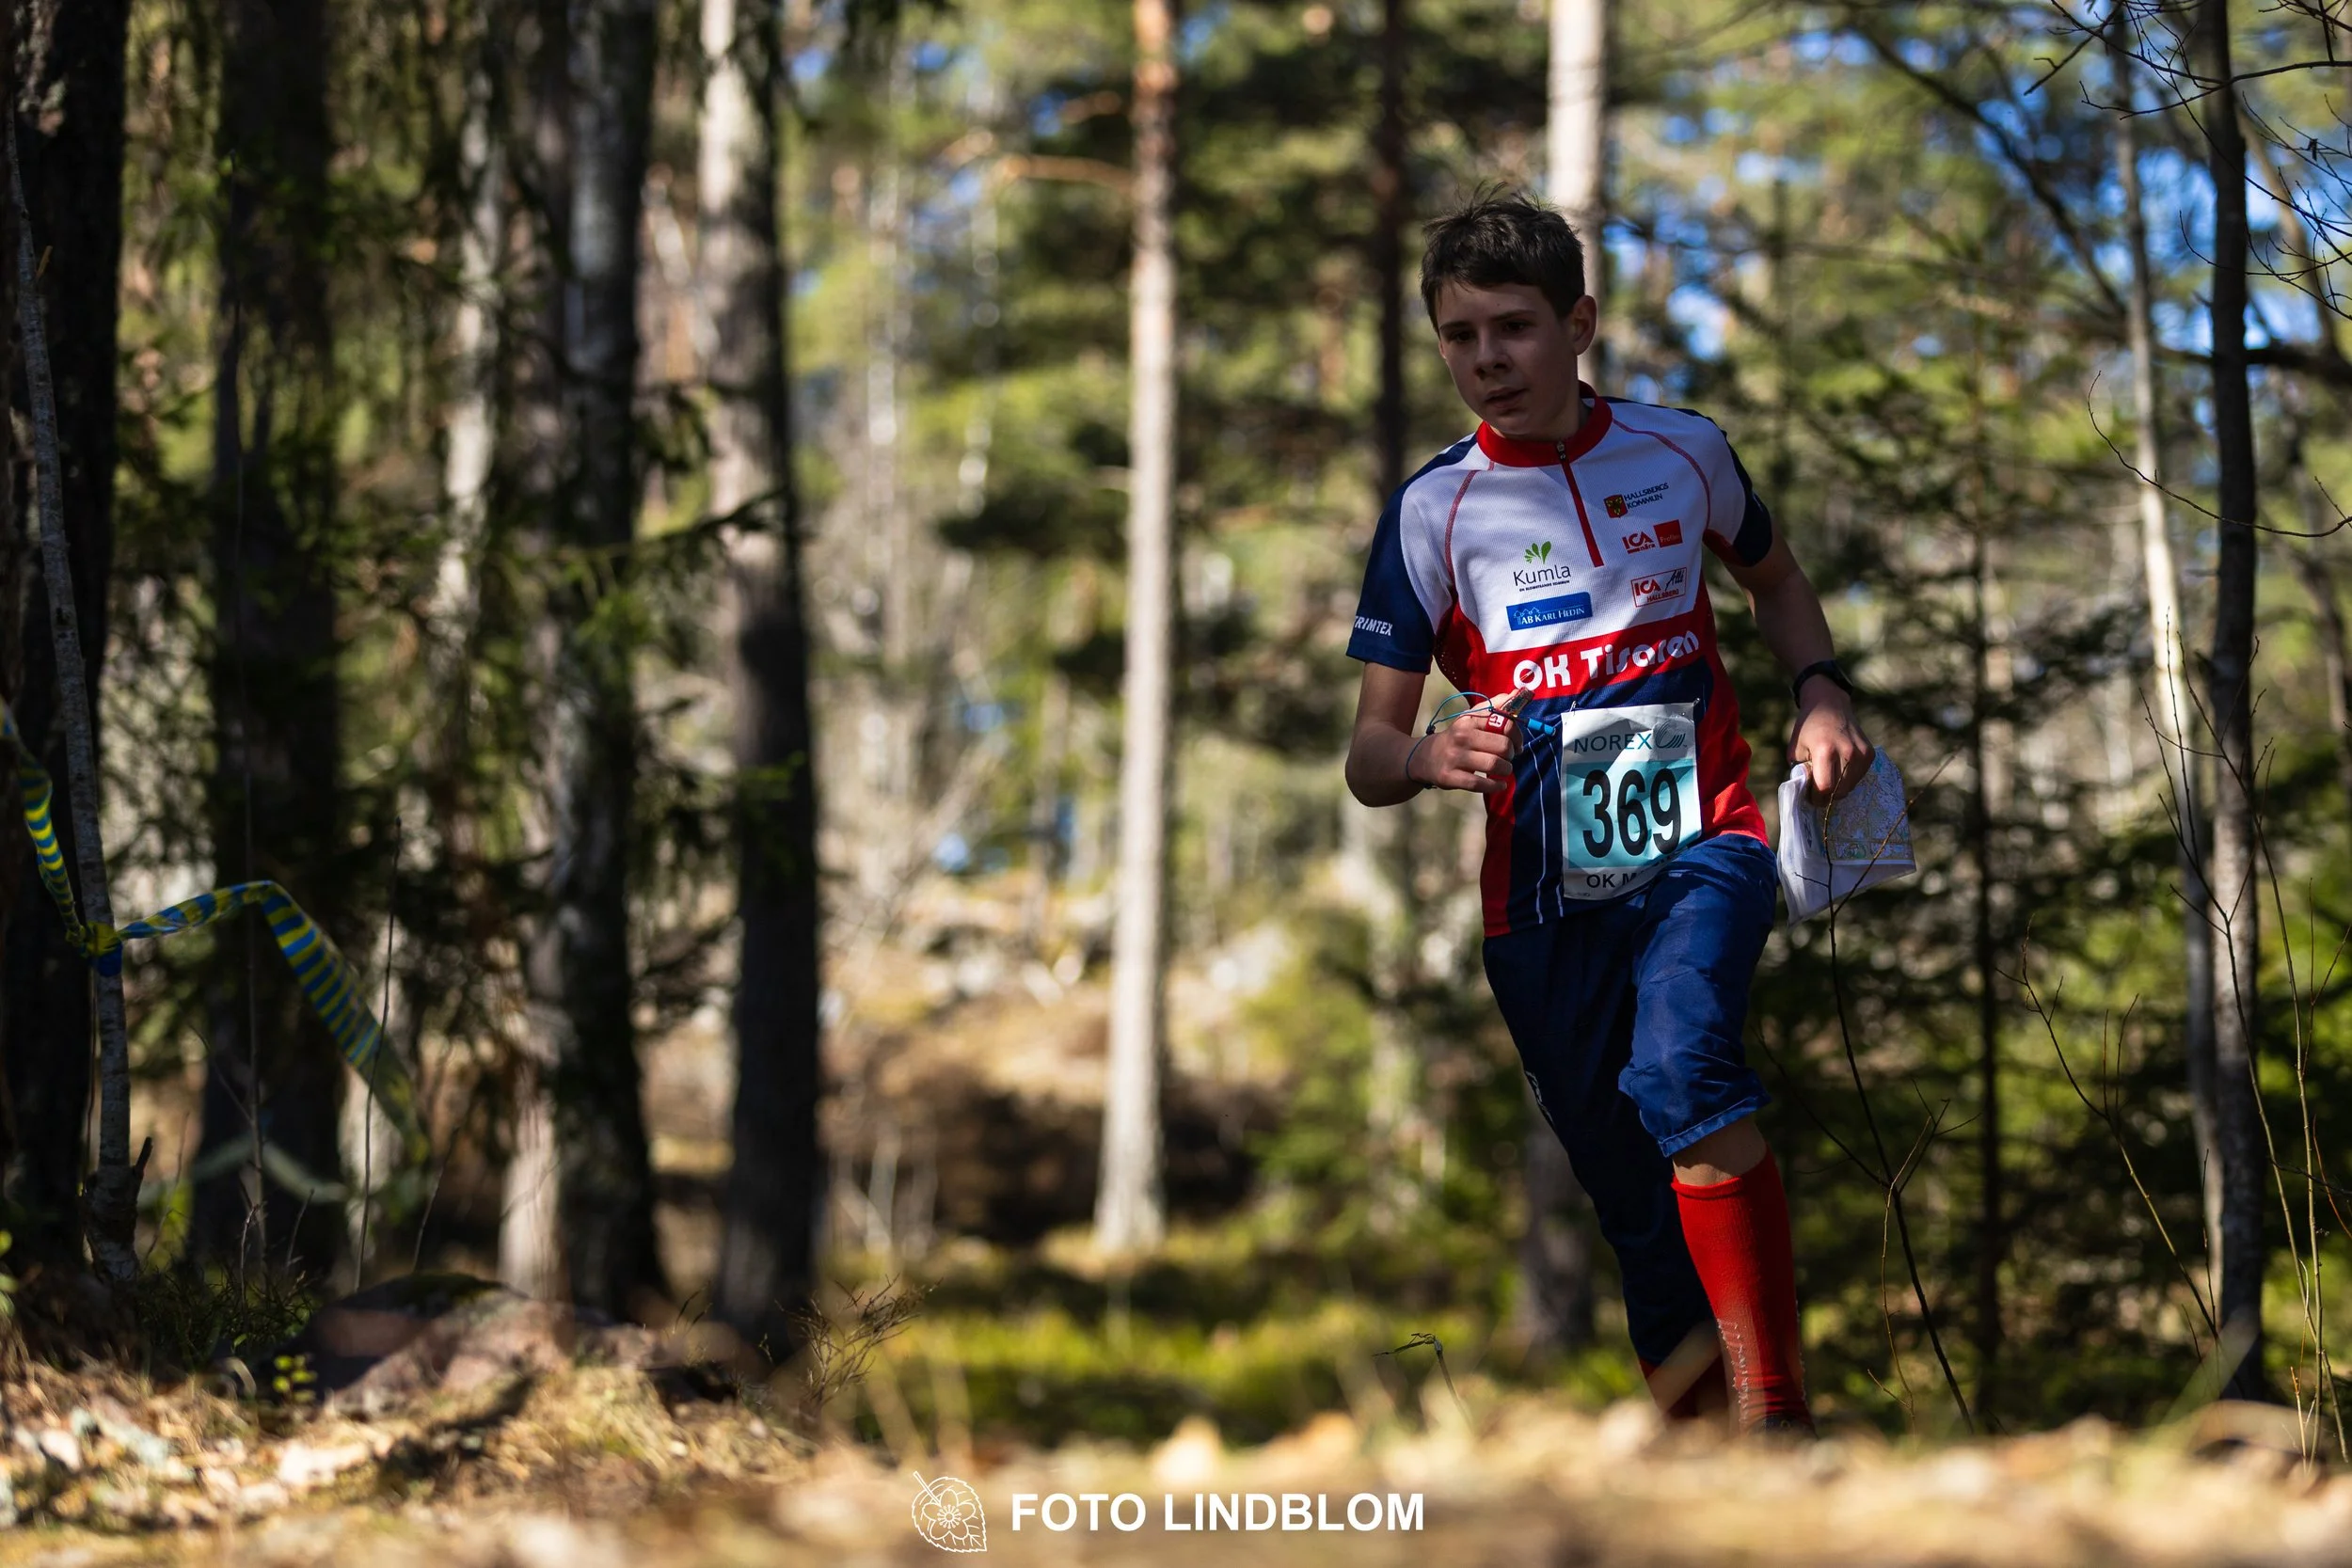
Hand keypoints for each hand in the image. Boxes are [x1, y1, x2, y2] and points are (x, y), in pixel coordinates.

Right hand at [1409, 707, 1520, 793]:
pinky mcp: (1450, 777)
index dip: (1517, 735)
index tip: (1517, 743)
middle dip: (1512, 754)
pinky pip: (1479, 784)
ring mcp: (1454, 757)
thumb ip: (1494, 707)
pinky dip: (1495, 786)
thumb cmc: (1457, 738)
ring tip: (1503, 770)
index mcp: (1469, 720)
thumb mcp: (1471, 719)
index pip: (1505, 723)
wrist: (1425, 757)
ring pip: (1493, 764)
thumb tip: (1516, 693)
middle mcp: (1461, 736)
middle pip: (1502, 746)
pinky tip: (1499, 784)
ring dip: (1506, 770)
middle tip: (1509, 757)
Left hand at [1792, 684, 1872, 801]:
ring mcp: (1861, 753)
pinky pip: (1858, 777)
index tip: (1811, 799)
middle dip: (1827, 796)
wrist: (1829, 705)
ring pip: (1850, 786)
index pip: (1825, 787)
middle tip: (1818, 791)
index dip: (1817, 798)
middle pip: (1839, 791)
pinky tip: (1839, 768)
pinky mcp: (1870, 754)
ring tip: (1828, 777)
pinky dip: (1848, 779)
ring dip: (1838, 789)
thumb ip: (1801, 772)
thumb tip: (1808, 793)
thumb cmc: (1808, 728)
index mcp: (1825, 750)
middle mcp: (1847, 752)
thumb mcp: (1796, 749)